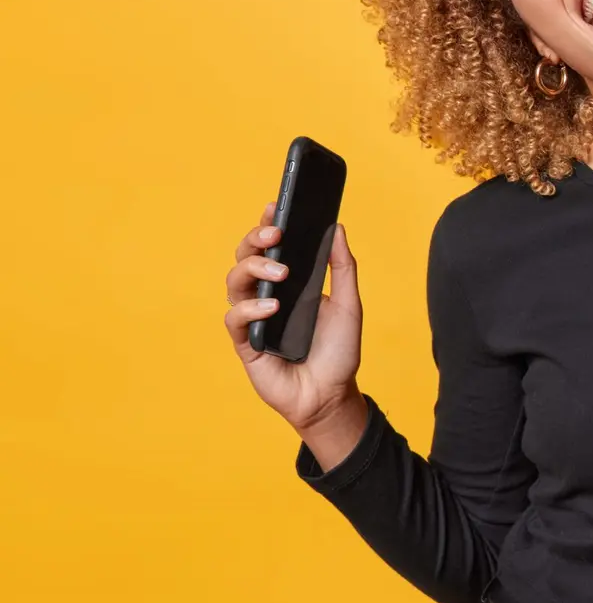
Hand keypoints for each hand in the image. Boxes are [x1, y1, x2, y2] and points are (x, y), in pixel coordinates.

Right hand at [223, 205, 367, 457]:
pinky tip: (272, 308)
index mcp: (289, 283)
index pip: (271, 247)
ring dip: (254, 270)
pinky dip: (251, 310)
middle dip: (255, 241)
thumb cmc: (338, 351)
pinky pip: (236, 319)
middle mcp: (267, 296)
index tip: (275, 207)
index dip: (267, 225)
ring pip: (234, 283)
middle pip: (246, 258)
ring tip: (280, 273)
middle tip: (275, 235)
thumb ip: (342, 268)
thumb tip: (337, 228)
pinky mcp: (247, 344)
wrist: (333, 395)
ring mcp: (254, 319)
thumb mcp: (348, 304)